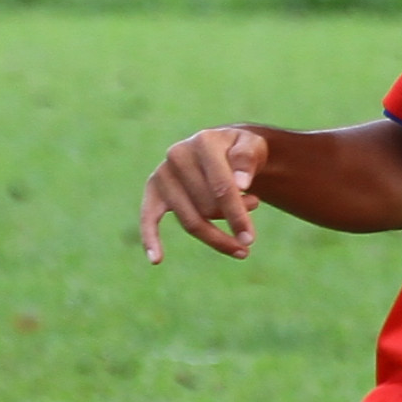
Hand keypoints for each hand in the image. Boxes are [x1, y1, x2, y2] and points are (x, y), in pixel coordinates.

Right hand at [142, 126, 267, 261]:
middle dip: (233, 218)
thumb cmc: (240, 150)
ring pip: (190, 220)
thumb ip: (248, 161)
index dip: (236, 215)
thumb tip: (241, 184)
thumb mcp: (253, 146)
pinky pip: (149, 217)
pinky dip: (150, 238)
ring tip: (242, 232)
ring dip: (216, 235)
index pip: (221, 187)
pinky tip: (156, 259)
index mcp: (204, 142)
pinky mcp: (154, 190)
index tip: (249, 239)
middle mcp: (178, 155)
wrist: (223, 146)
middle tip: (253, 212)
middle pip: (207, 207)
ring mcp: (164, 173)